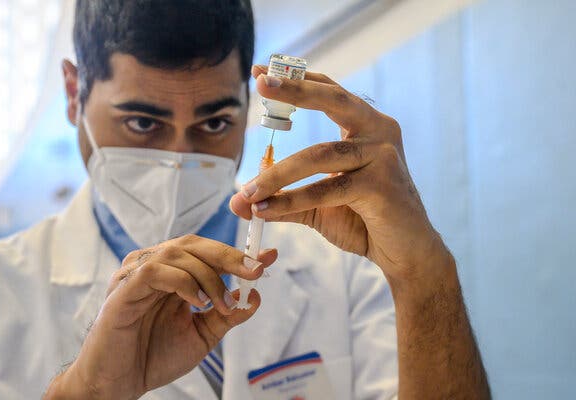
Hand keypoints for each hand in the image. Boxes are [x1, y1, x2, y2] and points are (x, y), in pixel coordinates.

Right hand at [47, 235, 276, 399]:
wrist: (119, 384)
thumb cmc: (154, 356)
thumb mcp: (202, 335)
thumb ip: (226, 315)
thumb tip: (255, 297)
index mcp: (173, 274)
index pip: (208, 252)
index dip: (238, 253)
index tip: (268, 257)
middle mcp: (155, 266)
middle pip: (194, 244)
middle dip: (229, 256)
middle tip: (255, 271)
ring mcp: (136, 274)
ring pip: (178, 252)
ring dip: (209, 276)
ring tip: (221, 305)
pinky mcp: (123, 287)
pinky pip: (156, 270)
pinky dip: (183, 282)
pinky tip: (196, 303)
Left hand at [230, 65, 450, 284]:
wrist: (404, 252)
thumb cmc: (364, 220)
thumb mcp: (316, 205)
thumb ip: (280, 198)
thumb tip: (237, 202)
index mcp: (368, 127)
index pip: (331, 93)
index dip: (297, 81)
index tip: (260, 72)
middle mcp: (380, 132)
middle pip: (334, 100)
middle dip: (294, 91)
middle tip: (261, 83)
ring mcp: (383, 156)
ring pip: (319, 155)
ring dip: (277, 175)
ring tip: (247, 192)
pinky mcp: (383, 185)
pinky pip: (327, 189)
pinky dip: (293, 200)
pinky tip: (266, 209)